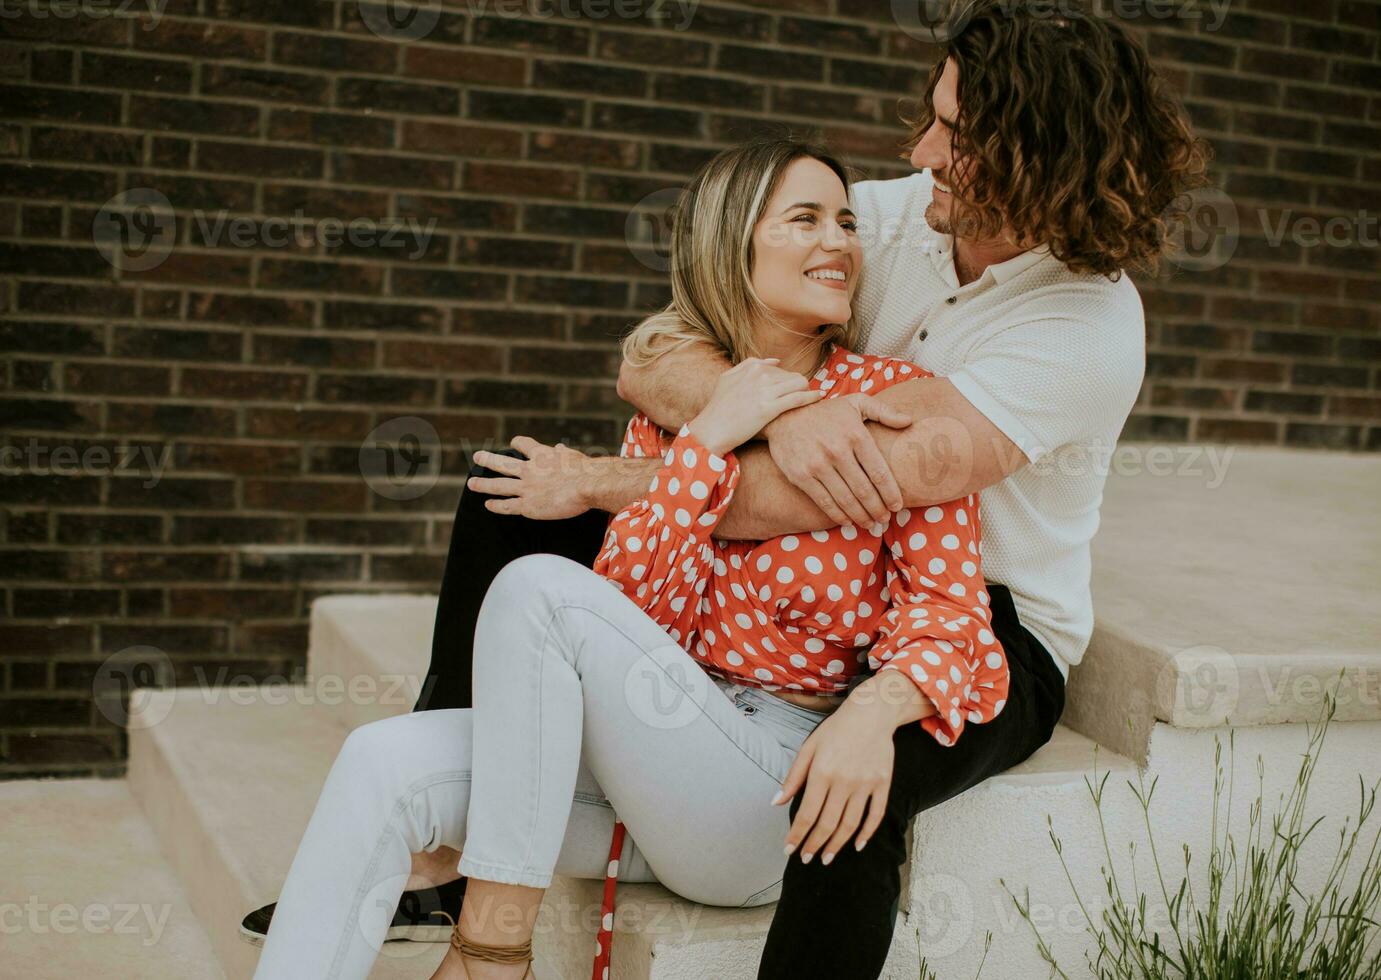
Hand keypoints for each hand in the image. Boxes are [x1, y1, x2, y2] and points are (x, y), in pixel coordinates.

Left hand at [466, 436, 594, 519]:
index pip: (525, 445)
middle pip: (503, 463)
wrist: (586, 485)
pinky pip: (507, 506)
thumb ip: (563, 453)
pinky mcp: (528, 505)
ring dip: (483, 484)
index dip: (518, 443)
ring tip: (471, 484)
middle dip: (488, 459)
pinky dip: (496, 505)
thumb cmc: (585, 470)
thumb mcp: (573, 456)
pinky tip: (488, 505)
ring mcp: (526, 488)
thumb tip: (560, 447)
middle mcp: (530, 470)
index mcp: (542, 455)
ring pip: (499, 485)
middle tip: (477, 456)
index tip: (513, 443)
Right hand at [686, 358, 823, 456]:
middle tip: (802, 398)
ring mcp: (765, 390)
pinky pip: (798, 398)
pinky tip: (818, 398)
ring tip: (812, 399)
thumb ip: (749, 365)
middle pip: (792, 375)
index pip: (780, 369)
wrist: (711, 429)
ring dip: (807, 391)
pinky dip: (811, 397)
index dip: (787, 381)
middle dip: (798, 387)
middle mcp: (759, 375)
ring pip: (799, 383)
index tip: (791, 391)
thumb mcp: (728, 379)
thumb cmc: (719, 408)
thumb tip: (775, 361)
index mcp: (752, 367)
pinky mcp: (769, 408)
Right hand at [762, 393, 911, 526]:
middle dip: (878, 509)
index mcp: (855, 434)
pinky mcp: (801, 476)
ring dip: (861, 516)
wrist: (783, 415)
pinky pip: (824, 501)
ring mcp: (817, 465)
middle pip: (864, 490)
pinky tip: (848, 521)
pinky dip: (838, 515)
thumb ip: (884, 411)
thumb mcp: (856, 403)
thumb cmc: (826, 412)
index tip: (898, 506)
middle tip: (885, 520)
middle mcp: (837, 451)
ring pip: (845, 499)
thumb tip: (909, 421)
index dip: (890, 493)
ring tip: (870, 524)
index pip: (879, 472)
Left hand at [772, 700, 893, 863]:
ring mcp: (866, 784)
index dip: (797, 835)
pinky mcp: (883, 784)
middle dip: (815, 845)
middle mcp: (844, 781)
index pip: (807, 813)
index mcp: (822, 772)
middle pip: (827, 823)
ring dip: (837, 844)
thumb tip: (776, 802)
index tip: (789, 850)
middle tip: (806, 859)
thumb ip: (793, 777)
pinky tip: (858, 845)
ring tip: (827, 858)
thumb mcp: (809, 747)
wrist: (872, 713)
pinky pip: (876, 814)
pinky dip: (867, 833)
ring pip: (850, 824)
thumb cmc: (836, 729)